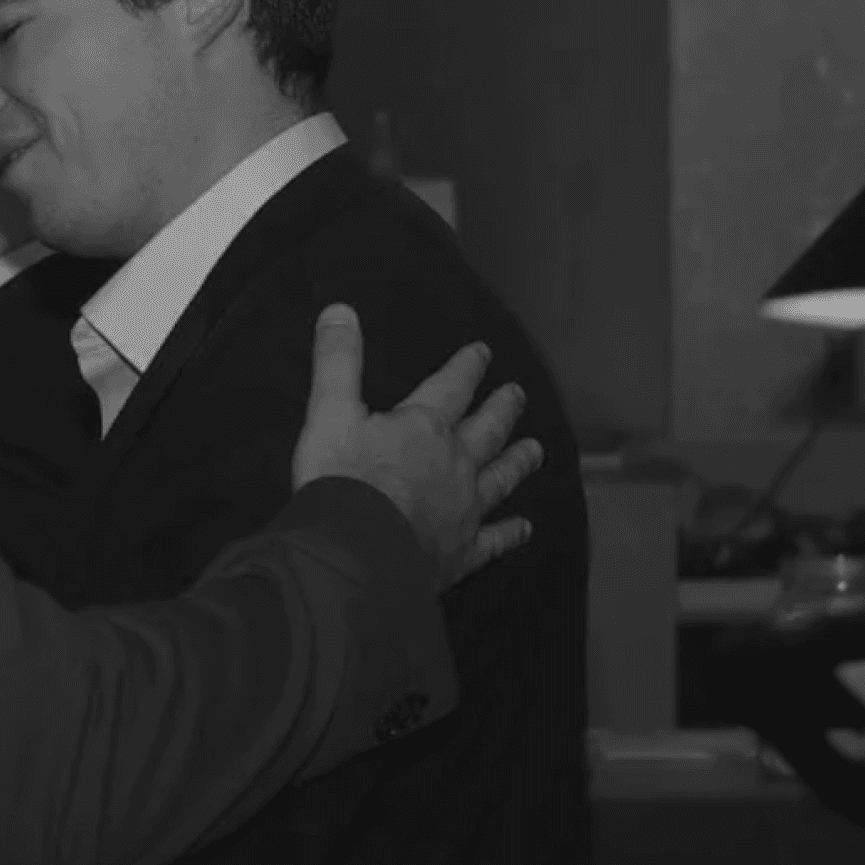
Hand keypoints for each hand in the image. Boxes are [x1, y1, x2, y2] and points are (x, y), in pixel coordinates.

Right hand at [289, 303, 539, 587]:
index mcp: (424, 427)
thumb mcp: (329, 413)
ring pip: (500, 479)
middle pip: (487, 430)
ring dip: (518, 463)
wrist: (354, 555)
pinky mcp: (463, 551)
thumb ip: (338, 363)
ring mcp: (464, 509)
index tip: (483, 352)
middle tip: (518, 395)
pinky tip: (525, 528)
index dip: (467, 367)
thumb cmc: (340, 482)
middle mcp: (455, 464)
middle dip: (502, 409)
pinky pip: (495, 539)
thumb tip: (340, 309)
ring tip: (535, 450)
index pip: (451, 387)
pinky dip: (511, 533)